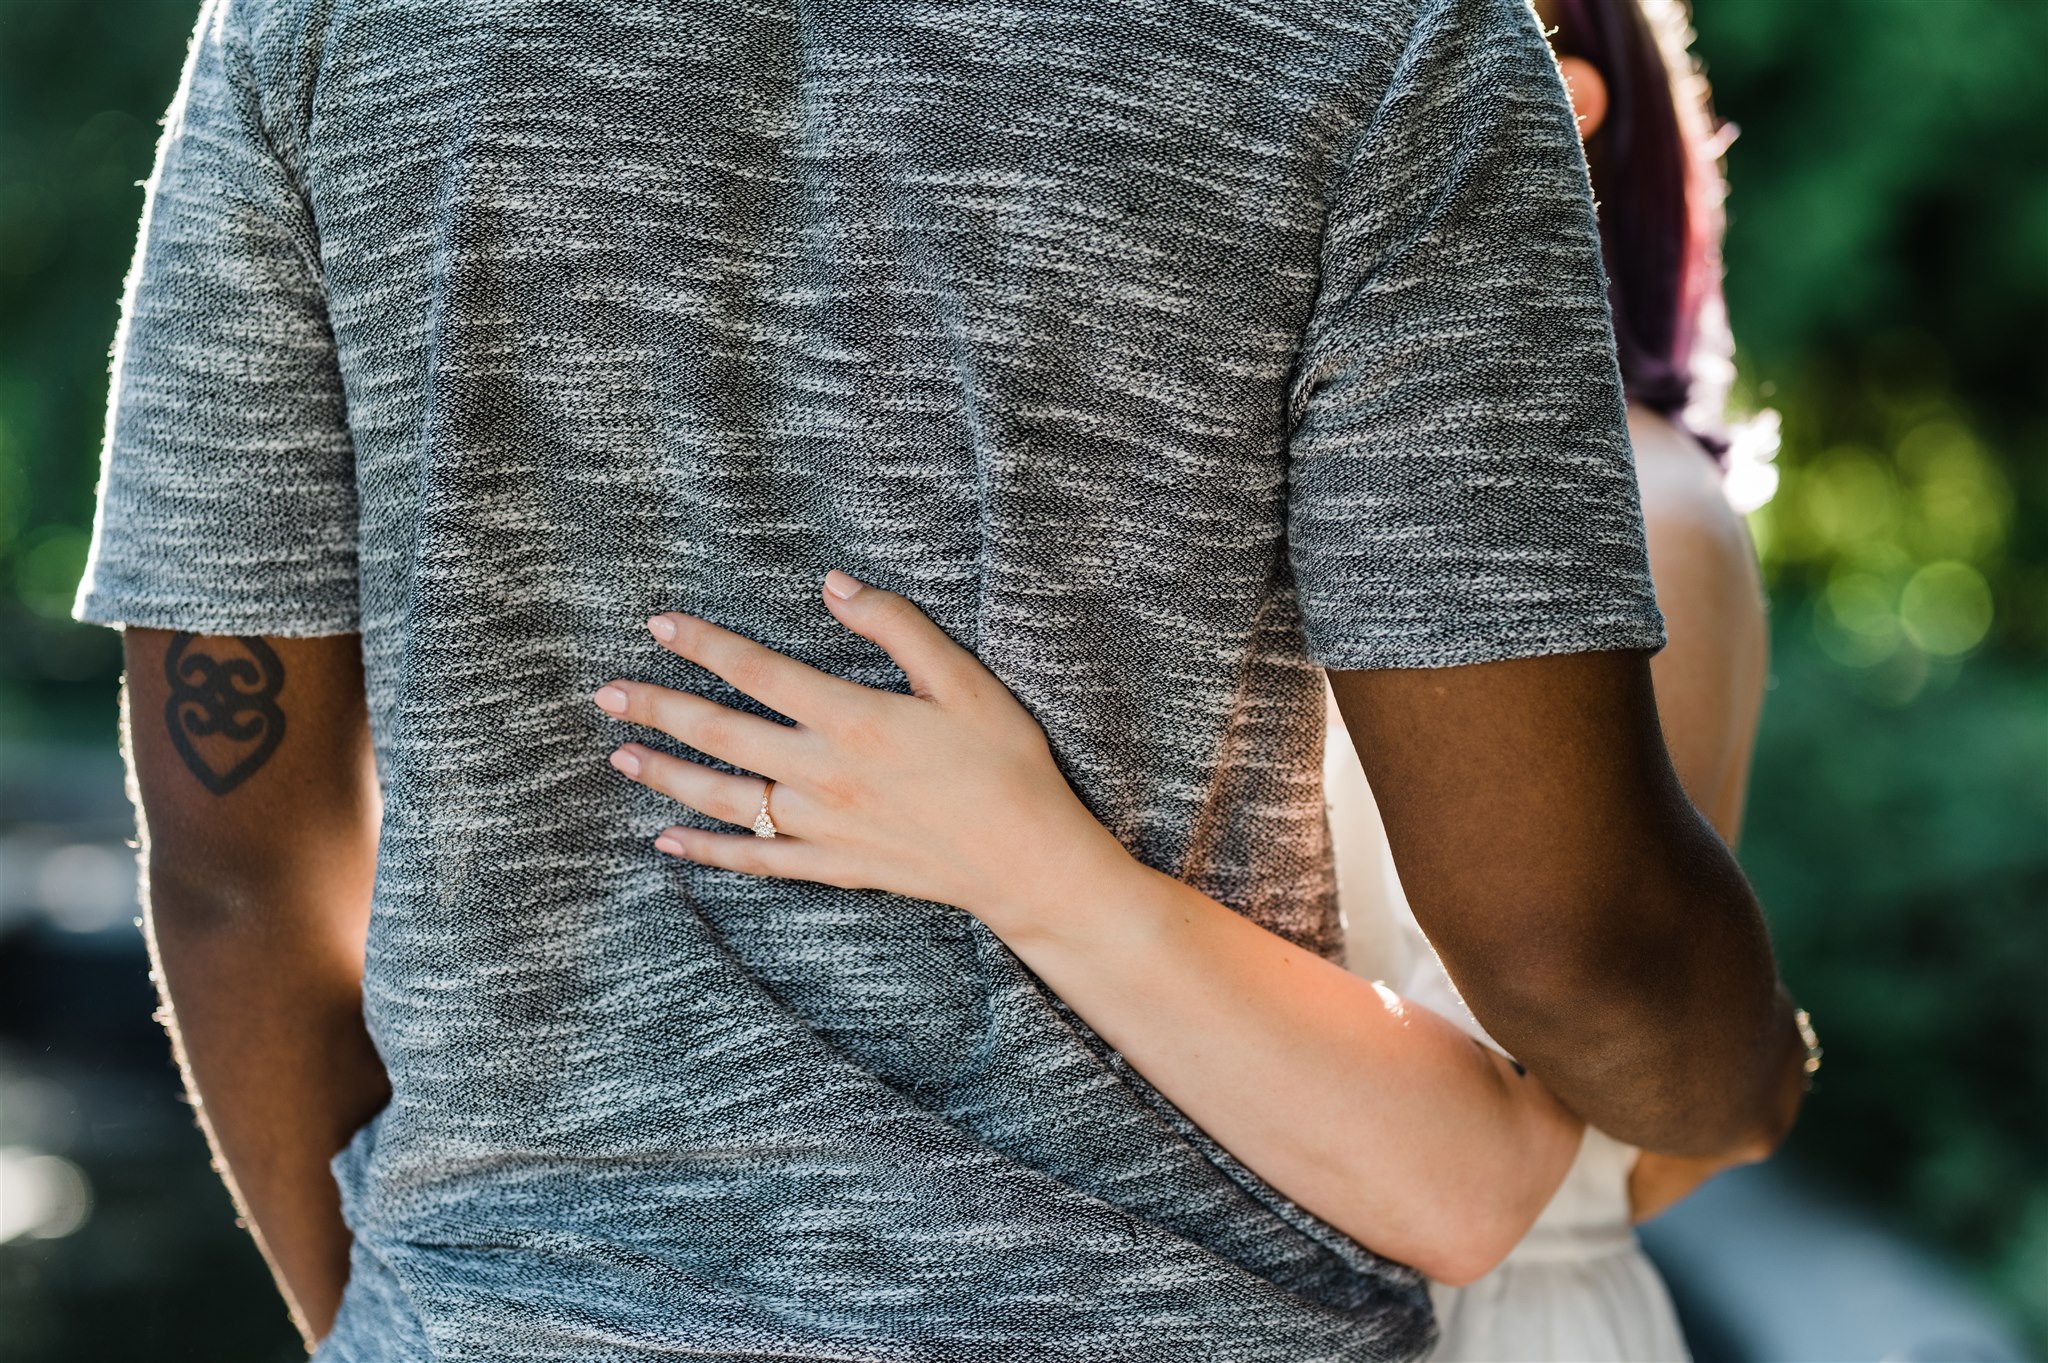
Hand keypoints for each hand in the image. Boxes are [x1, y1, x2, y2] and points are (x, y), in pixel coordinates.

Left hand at [592, 571, 1134, 940]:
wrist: (1027, 860)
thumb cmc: (1004, 762)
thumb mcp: (963, 680)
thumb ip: (896, 627)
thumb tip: (834, 584)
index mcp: (851, 718)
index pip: (756, 671)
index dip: (703, 645)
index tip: (658, 624)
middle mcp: (821, 773)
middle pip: (721, 734)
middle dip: (658, 708)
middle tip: (606, 692)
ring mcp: (820, 826)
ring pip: (723, 798)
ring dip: (666, 776)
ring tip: (620, 756)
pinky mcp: (831, 865)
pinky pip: (754, 859)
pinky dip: (707, 850)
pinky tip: (667, 840)